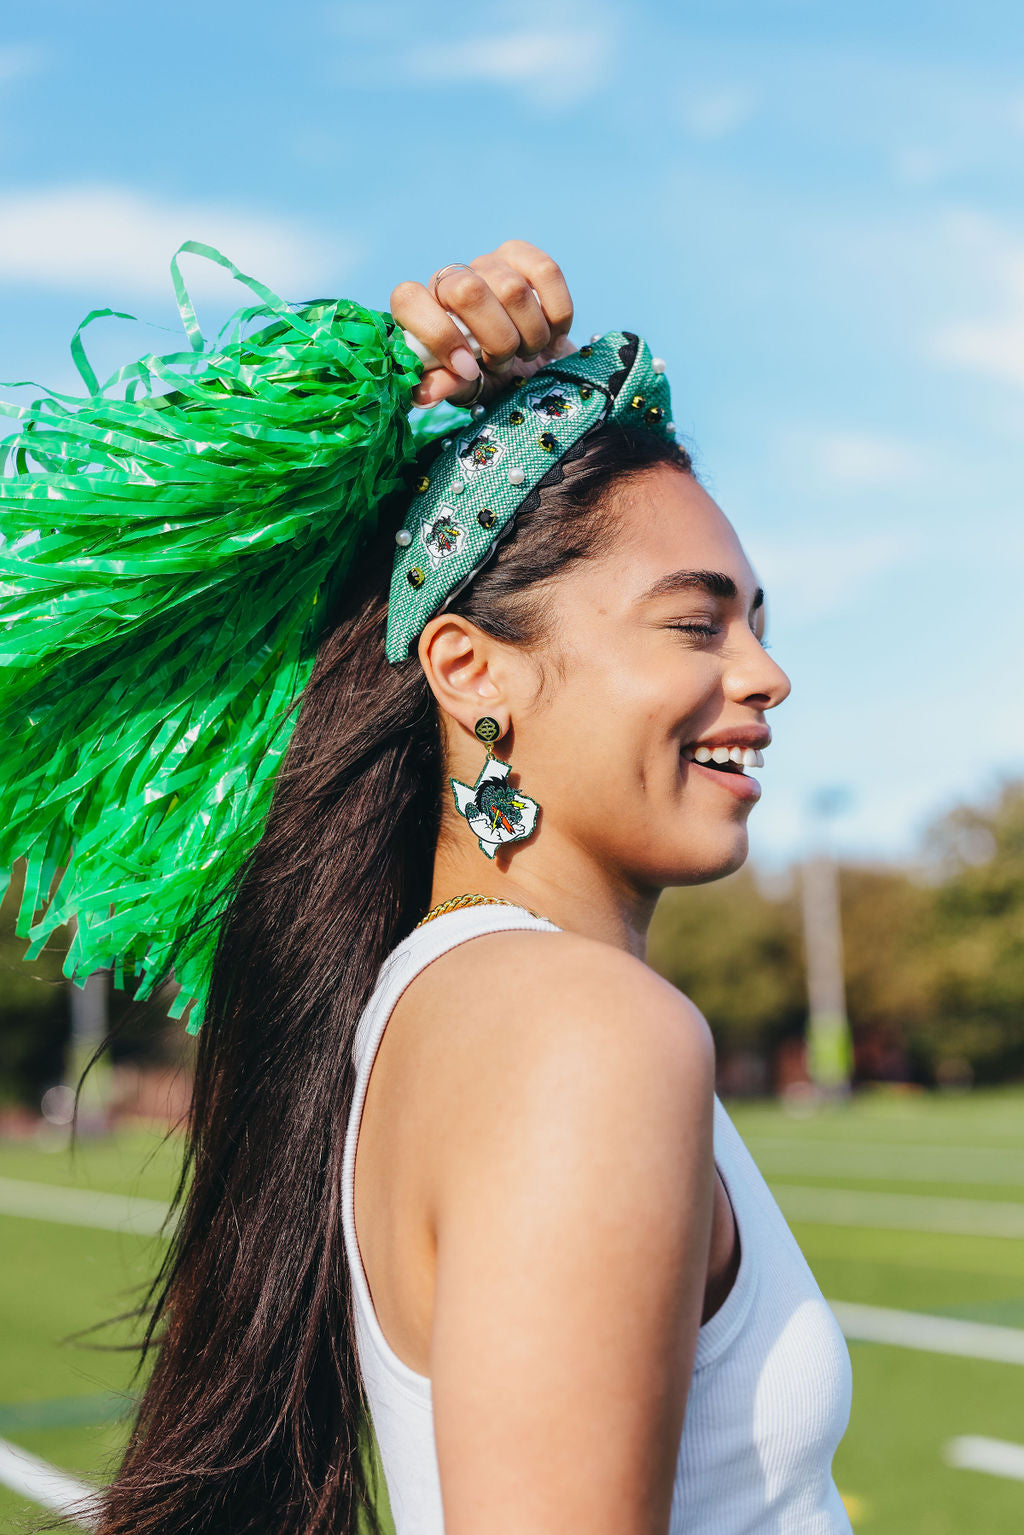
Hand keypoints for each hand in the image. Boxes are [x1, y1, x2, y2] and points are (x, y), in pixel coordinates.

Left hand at [390, 240, 575, 407]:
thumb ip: (447, 386)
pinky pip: (547, 272)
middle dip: (496, 340)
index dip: (439, 336)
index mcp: (424, 308)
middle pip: (469, 292)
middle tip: (504, 363)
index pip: (409, 298)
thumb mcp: (464, 388)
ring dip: (530, 335)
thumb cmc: (488, 376)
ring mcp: (489, 262)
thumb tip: (426, 394)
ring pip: (513, 289)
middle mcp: (452, 278)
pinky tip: (554, 336)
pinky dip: (558, 314)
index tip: (467, 369)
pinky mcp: (524, 257)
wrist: (530, 365)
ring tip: (528, 352)